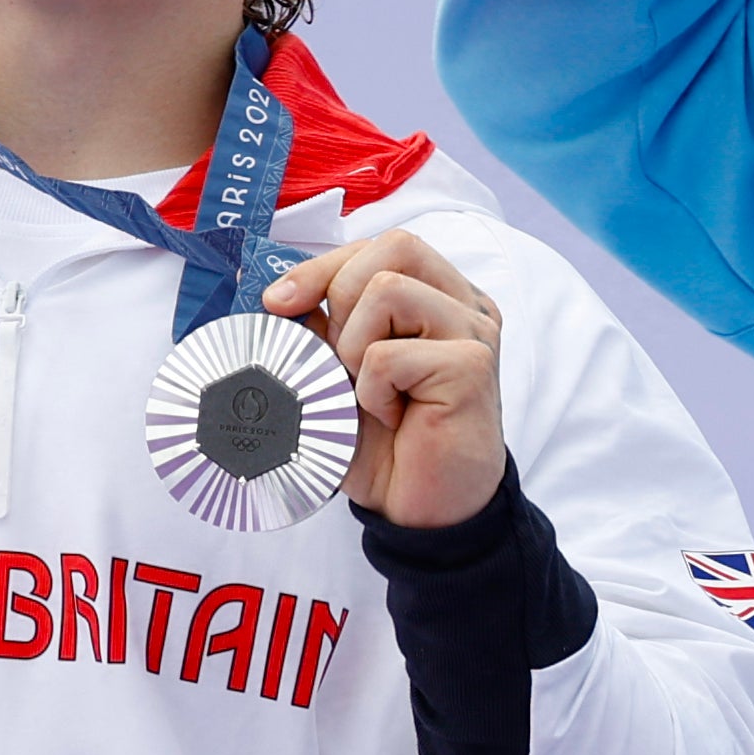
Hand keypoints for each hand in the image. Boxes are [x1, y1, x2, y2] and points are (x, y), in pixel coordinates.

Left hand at [280, 229, 507, 531]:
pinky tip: (392, 416)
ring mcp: (474, 332)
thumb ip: (323, 327)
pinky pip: (388, 354)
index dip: (324, 265)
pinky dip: (371, 389)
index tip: (280, 302)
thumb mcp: (340, 372)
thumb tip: (278, 291)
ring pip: (388, 289)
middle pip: (394, 248)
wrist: (424, 508)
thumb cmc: (388, 442)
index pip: (384, 246)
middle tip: (336, 356)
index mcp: (440, 296)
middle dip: (339, 293)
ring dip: (354, 345)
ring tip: (368, 391)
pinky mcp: (472, 365)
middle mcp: (466, 305)